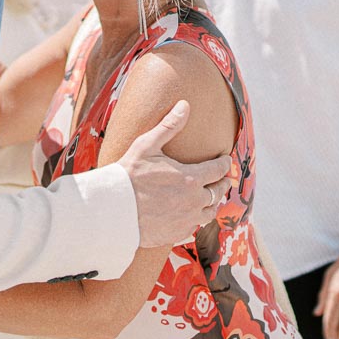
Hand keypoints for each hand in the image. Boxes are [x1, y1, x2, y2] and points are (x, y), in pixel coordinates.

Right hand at [118, 100, 231, 247]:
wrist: (113, 210)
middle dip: (222, 183)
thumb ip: (169, 126)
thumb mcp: (147, 145)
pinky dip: (196, 220)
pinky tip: (191, 215)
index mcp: (191, 178)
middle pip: (218, 192)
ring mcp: (187, 220)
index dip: (224, 163)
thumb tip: (185, 105)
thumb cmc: (129, 175)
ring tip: (210, 198)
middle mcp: (194, 201)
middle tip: (222, 179)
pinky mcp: (177, 234)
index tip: (225, 159)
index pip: (219, 169)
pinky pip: (195, 227)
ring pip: (210, 212)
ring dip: (212, 203)